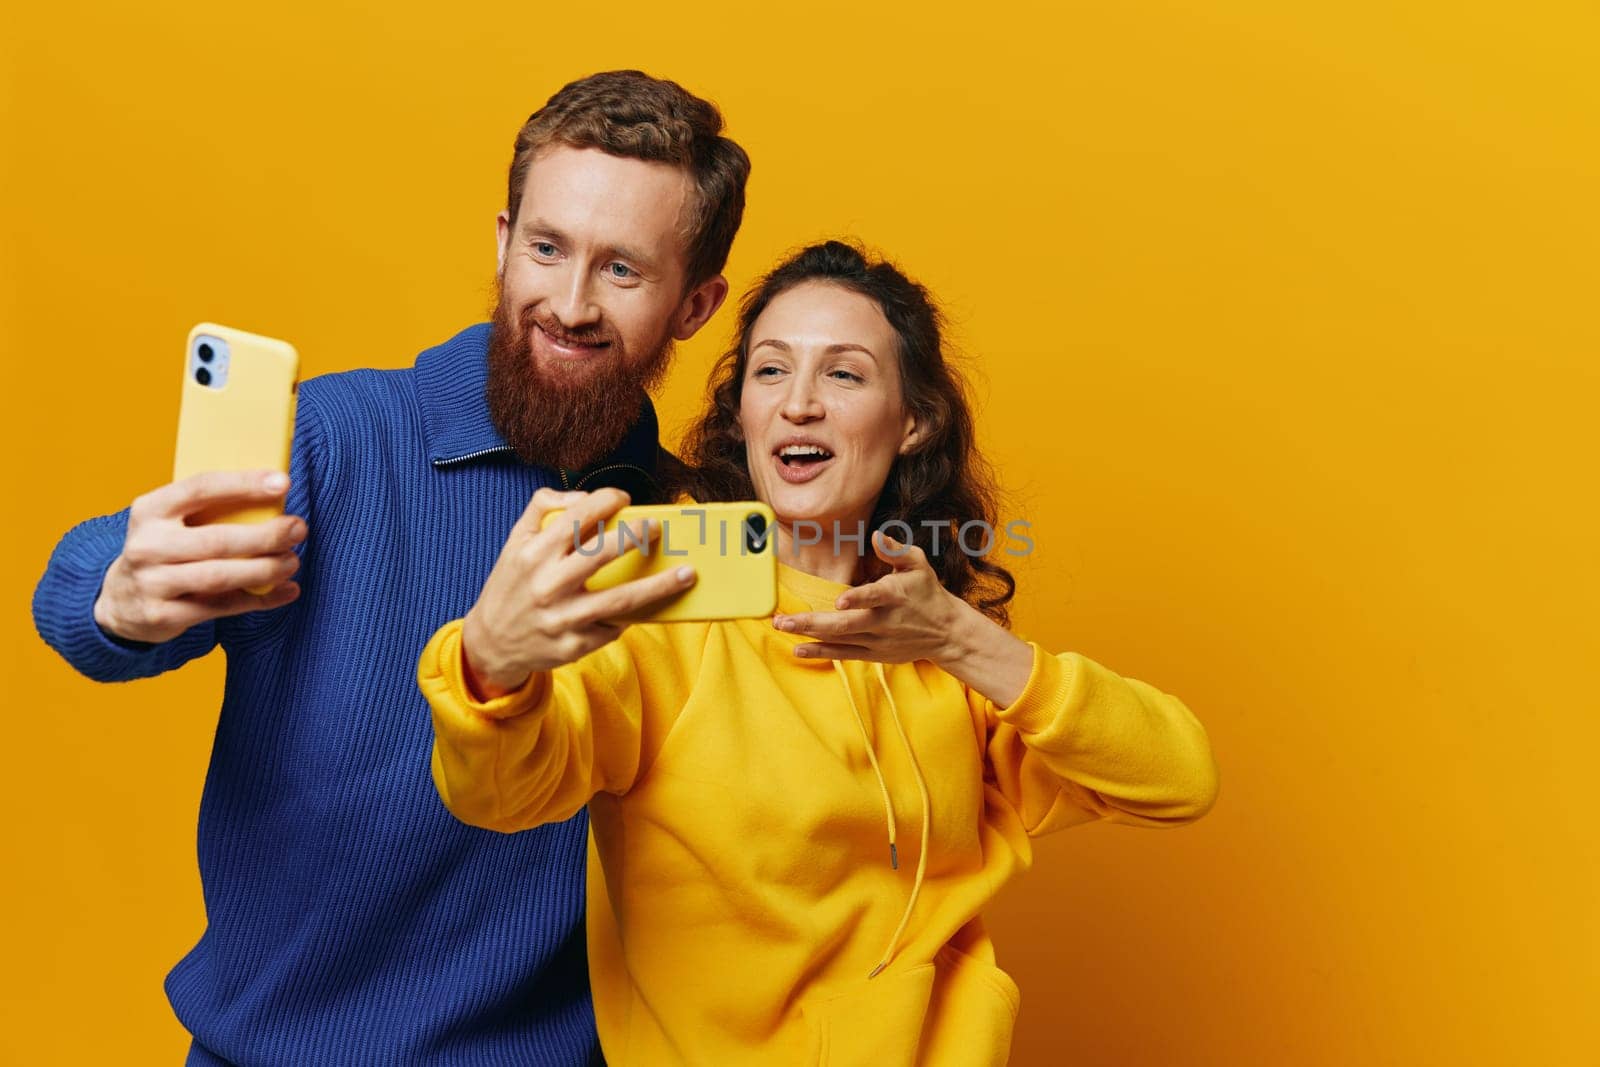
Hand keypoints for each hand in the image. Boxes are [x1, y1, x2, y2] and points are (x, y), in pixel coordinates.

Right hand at [94, 470, 305, 643]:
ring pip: (219, 577)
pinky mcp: (163, 615)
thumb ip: (210, 511)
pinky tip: (285, 591)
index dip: (244, 484)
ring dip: (264, 570)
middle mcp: (147, 545)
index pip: (200, 488)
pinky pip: (220, 607)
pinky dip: (258, 599)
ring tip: (292, 561)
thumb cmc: (164, 549)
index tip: (282, 483)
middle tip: (298, 529)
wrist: (119, 600)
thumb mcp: (171, 522)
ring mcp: (152, 583)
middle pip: (216, 540)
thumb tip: (276, 496)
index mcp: (150, 510)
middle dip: (265, 536)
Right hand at [460, 488, 696, 698]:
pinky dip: (633, 614)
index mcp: (533, 554)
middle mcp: (548, 586)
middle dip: (637, 536)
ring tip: (686, 573)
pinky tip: (651, 604)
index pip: (576, 517)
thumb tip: (585, 496)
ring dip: (659, 586)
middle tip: (657, 528)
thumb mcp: (516, 541)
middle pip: (603, 555)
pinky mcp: (574, 646)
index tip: (624, 497)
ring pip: (621, 600)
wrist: (491, 642)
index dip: (606, 500)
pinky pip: (613, 627)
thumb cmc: (512, 584)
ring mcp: (563, 619)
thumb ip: (544, 507)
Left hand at [772, 531, 969, 664]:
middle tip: (783, 619)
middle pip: (846, 624)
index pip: (876, 597)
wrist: (946, 632)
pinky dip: (820, 652)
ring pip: (840, 640)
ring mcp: (877, 640)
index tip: (840, 601)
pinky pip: (844, 654)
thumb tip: (876, 535)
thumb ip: (897, 550)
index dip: (858, 599)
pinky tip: (798, 649)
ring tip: (781, 627)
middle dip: (812, 622)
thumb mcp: (919, 565)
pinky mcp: (873, 653)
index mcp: (895, 595)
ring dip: (808, 634)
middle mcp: (884, 620)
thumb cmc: (927, 592)